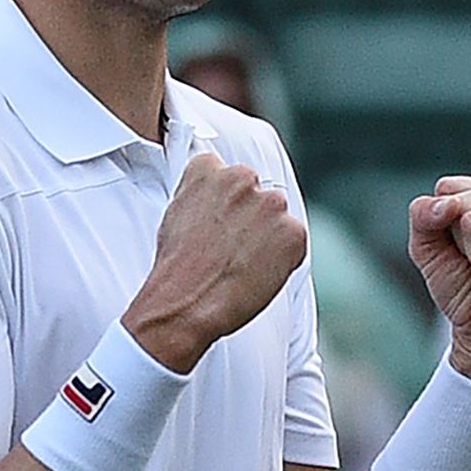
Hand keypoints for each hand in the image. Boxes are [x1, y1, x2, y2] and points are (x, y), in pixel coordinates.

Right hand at [123, 153, 307, 373]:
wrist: (186, 302)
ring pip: (279, 218)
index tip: (221, 223)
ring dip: (269, 237)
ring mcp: (270, 203)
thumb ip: (201, 195)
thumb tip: (216, 203)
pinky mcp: (292, 231)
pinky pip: (295, 243)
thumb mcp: (175, 214)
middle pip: (258, 194)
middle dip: (252, 218)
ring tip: (242, 264)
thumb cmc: (176, 267)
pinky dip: (284, 260)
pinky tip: (257, 274)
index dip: (227, 203)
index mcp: (208, 169)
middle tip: (233, 249)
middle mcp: (242, 177)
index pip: (228, 174)